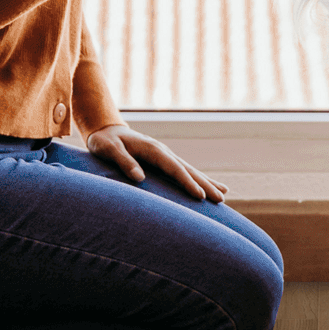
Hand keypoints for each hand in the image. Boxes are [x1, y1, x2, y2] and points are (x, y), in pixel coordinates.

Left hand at [86, 121, 228, 202]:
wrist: (106, 130)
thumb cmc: (104, 141)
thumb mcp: (108, 150)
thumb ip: (124, 162)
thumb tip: (140, 178)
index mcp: (153, 150)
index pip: (175, 168)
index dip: (188, 182)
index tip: (201, 195)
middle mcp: (163, 151)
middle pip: (188, 169)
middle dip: (206, 184)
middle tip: (221, 199)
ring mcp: (165, 155)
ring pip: (189, 170)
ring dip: (206, 182)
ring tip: (223, 195)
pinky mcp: (163, 160)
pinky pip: (183, 171)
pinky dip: (197, 179)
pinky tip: (207, 186)